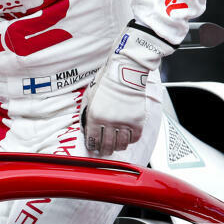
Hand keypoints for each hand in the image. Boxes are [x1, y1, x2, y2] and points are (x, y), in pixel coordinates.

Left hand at [82, 21, 174, 156]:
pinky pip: (134, 138)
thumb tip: (86, 129)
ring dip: (117, 147)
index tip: (93, 148)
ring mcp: (124, 122)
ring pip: (121, 145)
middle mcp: (108, 122)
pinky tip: (126, 137)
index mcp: (94, 116)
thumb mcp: (89, 97)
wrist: (125, 72)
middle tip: (104, 151)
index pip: (92, 140)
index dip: (92, 147)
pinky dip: (130, 140)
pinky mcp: (137, 121)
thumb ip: (86, 114)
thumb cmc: (106, 82)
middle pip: (106, 146)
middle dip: (104, 151)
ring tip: (115, 144)